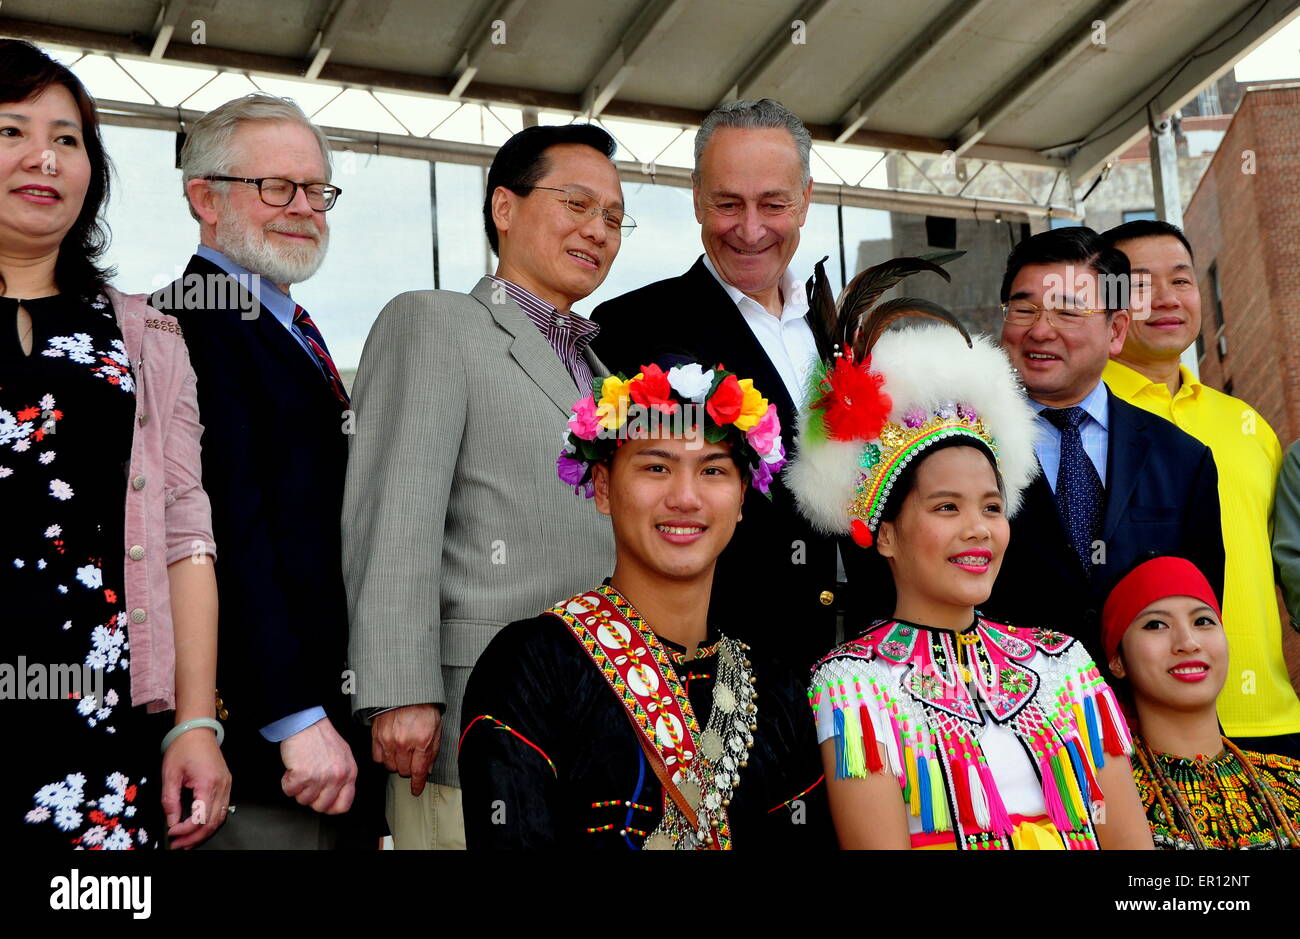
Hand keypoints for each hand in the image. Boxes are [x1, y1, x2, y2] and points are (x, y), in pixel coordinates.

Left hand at [161, 726, 231, 848]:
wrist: (198, 730)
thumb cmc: (183, 748)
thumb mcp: (170, 774)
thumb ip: (170, 800)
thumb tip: (171, 821)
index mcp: (208, 783)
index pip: (200, 817)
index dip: (185, 830)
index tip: (171, 833)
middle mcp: (222, 786)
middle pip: (213, 822)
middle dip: (195, 837)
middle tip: (179, 845)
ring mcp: (227, 786)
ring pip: (220, 818)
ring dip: (204, 832)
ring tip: (188, 841)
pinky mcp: (226, 784)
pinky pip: (222, 809)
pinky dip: (211, 822)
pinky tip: (198, 827)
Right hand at [279, 717, 356, 813]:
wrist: (306, 723)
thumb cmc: (322, 737)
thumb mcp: (343, 757)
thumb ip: (343, 776)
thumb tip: (338, 796)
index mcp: (349, 773)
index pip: (343, 805)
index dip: (330, 807)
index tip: (324, 803)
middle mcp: (337, 776)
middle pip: (321, 806)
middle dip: (311, 797)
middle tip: (308, 784)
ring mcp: (320, 777)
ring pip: (304, 800)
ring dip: (298, 788)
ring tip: (301, 772)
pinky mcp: (303, 775)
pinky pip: (290, 791)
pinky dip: (287, 782)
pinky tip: (293, 770)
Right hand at [371, 704, 440, 796]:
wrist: (406, 690)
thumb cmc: (423, 707)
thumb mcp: (436, 728)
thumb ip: (432, 751)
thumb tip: (427, 770)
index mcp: (422, 740)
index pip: (419, 772)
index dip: (418, 784)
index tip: (416, 789)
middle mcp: (404, 742)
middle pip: (403, 771)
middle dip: (409, 768)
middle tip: (412, 759)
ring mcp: (388, 740)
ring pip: (390, 766)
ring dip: (397, 763)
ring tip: (401, 752)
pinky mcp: (376, 736)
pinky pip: (377, 757)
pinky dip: (384, 757)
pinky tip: (390, 749)